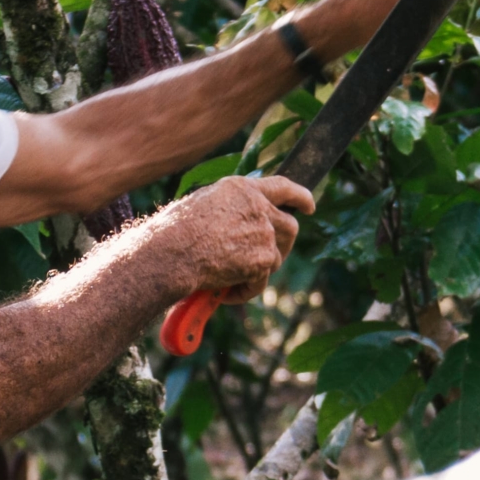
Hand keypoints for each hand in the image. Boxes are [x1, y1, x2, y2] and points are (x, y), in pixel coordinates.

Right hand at [155, 175, 313, 298]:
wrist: (169, 253)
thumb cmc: (172, 233)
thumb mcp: (202, 205)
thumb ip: (229, 209)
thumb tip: (239, 225)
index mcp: (242, 189)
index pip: (282, 187)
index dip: (300, 196)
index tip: (309, 205)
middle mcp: (258, 207)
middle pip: (290, 226)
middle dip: (283, 245)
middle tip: (268, 259)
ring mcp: (264, 233)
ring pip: (276, 258)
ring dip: (259, 271)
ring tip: (231, 277)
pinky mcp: (263, 260)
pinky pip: (260, 281)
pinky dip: (244, 291)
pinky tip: (223, 292)